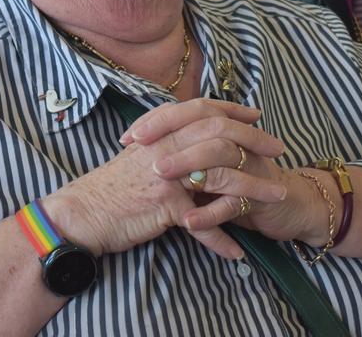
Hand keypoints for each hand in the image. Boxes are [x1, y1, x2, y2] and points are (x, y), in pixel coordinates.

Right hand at [43, 100, 285, 259]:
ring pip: (222, 176)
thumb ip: (163, 143)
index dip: (232, 110)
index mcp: (159, 132)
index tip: (255, 114)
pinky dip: (221, 240)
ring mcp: (167, 175)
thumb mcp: (138, 155)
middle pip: (220, 133)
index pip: (202, 109)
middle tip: (278, 148)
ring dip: (254, 187)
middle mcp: (165, 147)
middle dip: (254, 139)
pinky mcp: (166, 205)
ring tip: (277, 196)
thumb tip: (187, 139)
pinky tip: (238, 252)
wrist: (83, 212)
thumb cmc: (110, 187)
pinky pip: (202, 224)